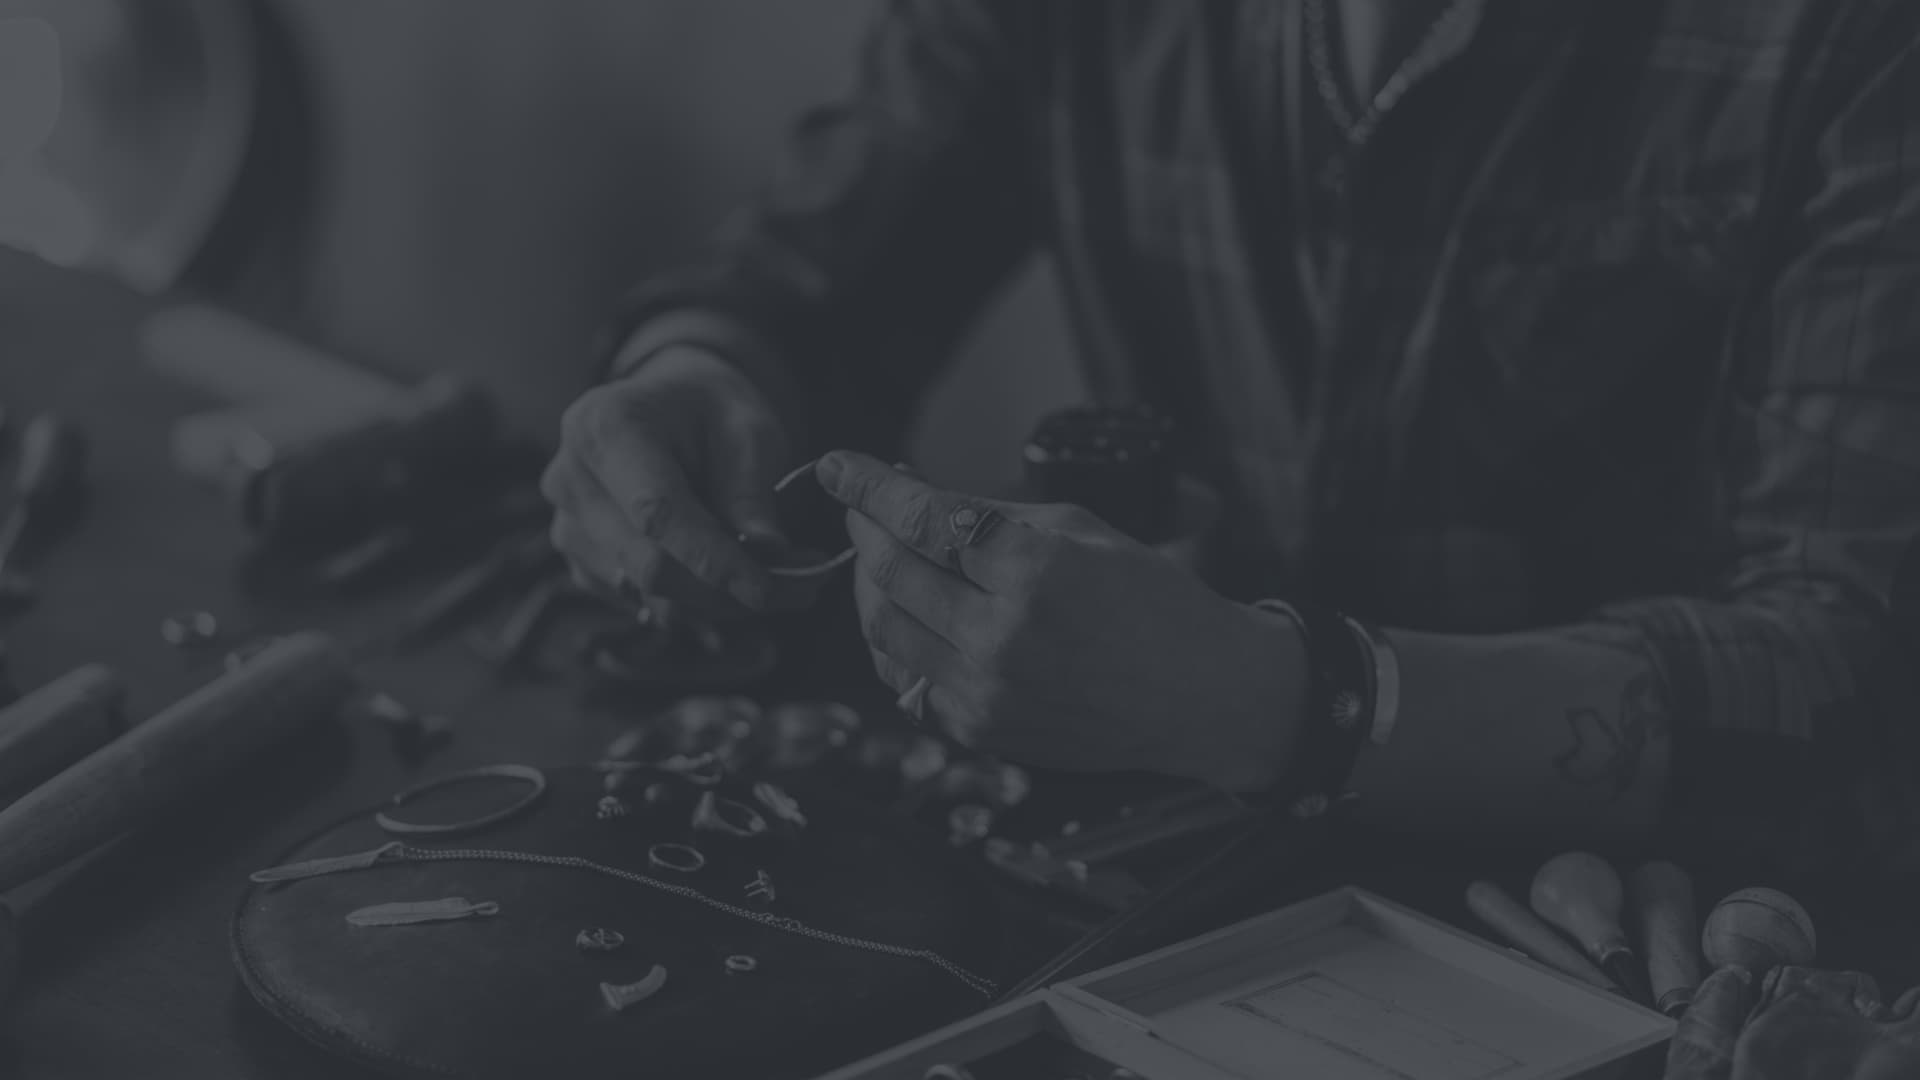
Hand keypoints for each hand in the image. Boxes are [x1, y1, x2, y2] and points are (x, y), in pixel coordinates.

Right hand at [542, 345, 790, 616]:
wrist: (671, 408)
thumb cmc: (711, 411)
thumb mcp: (746, 430)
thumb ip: (751, 492)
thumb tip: (769, 554)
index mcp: (605, 427)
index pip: (657, 512)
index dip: (713, 559)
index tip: (767, 589)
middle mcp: (571, 478)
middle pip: (648, 563)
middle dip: (725, 589)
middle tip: (798, 589)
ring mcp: (568, 522)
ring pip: (646, 592)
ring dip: (716, 600)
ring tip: (774, 578)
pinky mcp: (580, 557)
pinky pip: (638, 598)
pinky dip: (692, 601)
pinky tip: (728, 578)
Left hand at [817, 450, 1304, 792]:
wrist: (1199, 696)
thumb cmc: (1151, 602)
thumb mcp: (1081, 529)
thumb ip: (992, 516)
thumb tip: (916, 498)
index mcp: (1033, 570)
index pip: (923, 519)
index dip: (869, 487)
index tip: (837, 467)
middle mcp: (1002, 634)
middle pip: (891, 572)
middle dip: (865, 531)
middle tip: (862, 510)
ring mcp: (987, 690)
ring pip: (884, 630)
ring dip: (869, 587)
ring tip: (881, 559)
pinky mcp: (981, 731)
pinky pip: (907, 681)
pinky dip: (896, 642)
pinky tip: (907, 616)